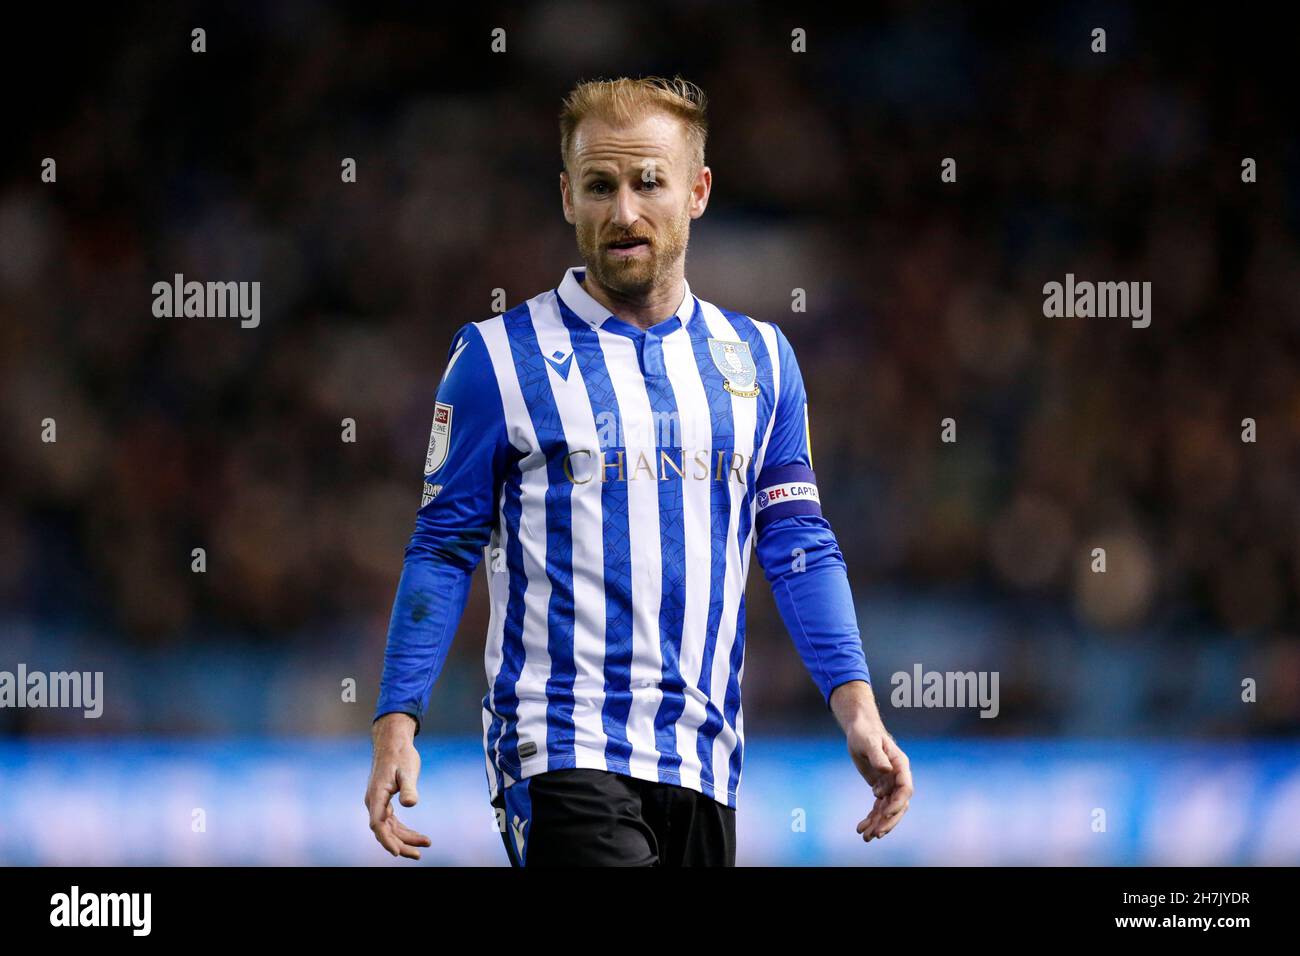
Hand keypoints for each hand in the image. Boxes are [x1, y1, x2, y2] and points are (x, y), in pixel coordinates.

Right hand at [365, 713, 431, 859]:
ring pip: (389, 829)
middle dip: (400, 844)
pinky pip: (392, 822)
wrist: (393, 742)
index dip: (386, 839)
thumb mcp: (407, 770)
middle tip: (419, 854)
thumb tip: (410, 804)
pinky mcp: (384, 802)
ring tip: (426, 844)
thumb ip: (408, 787)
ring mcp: (378, 803)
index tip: (396, 852)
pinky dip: (404, 830)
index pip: (378, 824)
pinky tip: (417, 836)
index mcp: (376, 795)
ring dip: (405, 839)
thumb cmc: (401, 755)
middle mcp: (374, 802)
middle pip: (384, 831)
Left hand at [846, 721, 912, 842]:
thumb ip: (878, 755)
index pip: (905, 789)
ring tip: (866, 836)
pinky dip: (871, 818)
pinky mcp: (880, 788)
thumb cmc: (865, 732)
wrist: (860, 730)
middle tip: (876, 833)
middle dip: (888, 820)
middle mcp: (898, 778)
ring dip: (878, 824)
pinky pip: (878, 807)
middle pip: (899, 805)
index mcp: (900, 766)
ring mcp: (889, 785)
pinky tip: (861, 828)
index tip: (885, 813)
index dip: (897, 803)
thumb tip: (887, 770)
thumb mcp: (869, 742)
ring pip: (887, 810)